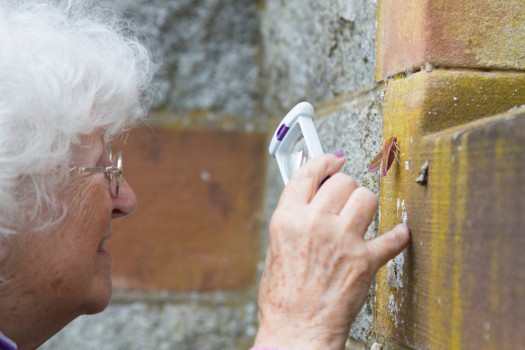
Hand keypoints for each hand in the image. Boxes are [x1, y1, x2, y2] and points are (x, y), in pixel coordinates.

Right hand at [254, 153, 409, 349]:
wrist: (296, 330)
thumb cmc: (282, 298)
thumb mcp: (277, 248)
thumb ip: (294, 220)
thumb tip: (310, 201)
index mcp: (288, 218)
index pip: (309, 173)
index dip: (325, 161)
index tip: (335, 159)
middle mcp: (315, 223)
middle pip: (343, 182)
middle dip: (347, 187)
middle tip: (347, 198)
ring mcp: (341, 240)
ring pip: (367, 198)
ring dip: (366, 205)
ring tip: (362, 217)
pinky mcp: (364, 260)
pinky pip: (393, 237)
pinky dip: (398, 236)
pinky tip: (398, 234)